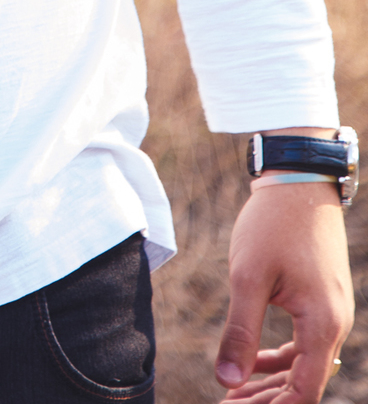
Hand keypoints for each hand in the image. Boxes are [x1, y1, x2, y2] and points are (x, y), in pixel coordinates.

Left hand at [216, 183, 352, 401]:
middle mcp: (335, 324)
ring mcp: (331, 312)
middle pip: (304, 383)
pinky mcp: (321, 300)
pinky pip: (304, 343)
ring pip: (303, 365)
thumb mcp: (248, 277)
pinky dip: (279, 359)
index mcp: (323, 324)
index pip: (303, 392)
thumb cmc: (273, 224)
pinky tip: (251, 363)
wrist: (298, 180)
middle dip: (265, 400)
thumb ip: (240, 332)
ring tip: (233, 392)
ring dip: (271, 381)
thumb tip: (227, 381)